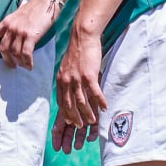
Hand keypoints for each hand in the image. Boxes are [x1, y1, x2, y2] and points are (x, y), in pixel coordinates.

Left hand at [0, 0, 56, 69]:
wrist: (46, 1)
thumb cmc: (35, 6)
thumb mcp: (20, 10)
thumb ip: (17, 15)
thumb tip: (22, 4)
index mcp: (6, 22)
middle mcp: (11, 28)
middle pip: (3, 48)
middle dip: (6, 59)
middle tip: (11, 65)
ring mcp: (20, 32)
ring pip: (14, 52)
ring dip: (19, 62)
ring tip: (23, 66)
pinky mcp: (30, 36)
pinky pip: (26, 53)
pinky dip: (27, 62)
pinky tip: (30, 66)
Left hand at [52, 29, 106, 152]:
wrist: (82, 38)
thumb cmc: (77, 53)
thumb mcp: (66, 68)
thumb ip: (67, 80)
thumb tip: (70, 90)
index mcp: (60, 80)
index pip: (61, 101)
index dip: (65, 113)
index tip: (69, 123)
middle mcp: (66, 81)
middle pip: (69, 104)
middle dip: (74, 118)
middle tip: (79, 127)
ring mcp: (77, 78)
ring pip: (81, 101)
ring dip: (87, 113)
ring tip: (92, 121)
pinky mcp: (88, 75)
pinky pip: (94, 92)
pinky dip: (100, 101)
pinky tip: (105, 107)